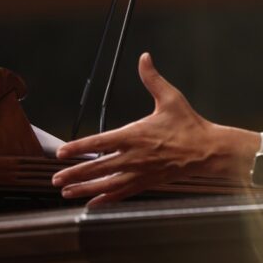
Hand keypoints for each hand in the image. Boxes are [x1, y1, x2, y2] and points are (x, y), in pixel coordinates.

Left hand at [52, 53, 258, 206]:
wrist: (207, 150)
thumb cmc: (189, 124)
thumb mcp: (171, 98)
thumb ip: (152, 79)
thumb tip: (144, 58)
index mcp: (135, 134)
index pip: (99, 142)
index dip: (78, 147)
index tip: (61, 152)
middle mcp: (133, 156)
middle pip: (97, 166)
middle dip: (74, 173)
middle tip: (55, 178)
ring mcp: (139, 171)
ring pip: (106, 183)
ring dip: (84, 188)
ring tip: (66, 192)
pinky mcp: (147, 182)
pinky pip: (122, 193)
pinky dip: (105, 199)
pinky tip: (93, 203)